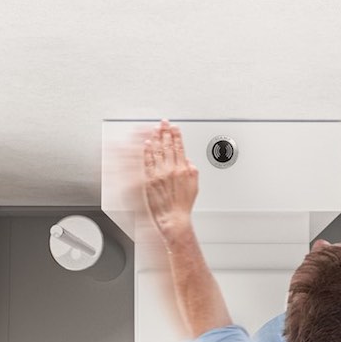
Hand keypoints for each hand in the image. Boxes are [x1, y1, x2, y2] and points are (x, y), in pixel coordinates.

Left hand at [142, 119, 198, 241]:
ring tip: (155, 129)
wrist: (172, 218)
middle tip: (163, 122)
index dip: (177, 135)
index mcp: (183, 169)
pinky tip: (146, 144)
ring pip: (156, 151)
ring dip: (155, 138)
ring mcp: (159, 174)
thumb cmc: (182, 205)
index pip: (180, 147)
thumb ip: (192, 170)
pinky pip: (147, 161)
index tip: (174, 127)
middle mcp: (171, 170)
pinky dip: (146, 151)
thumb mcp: (194, 186)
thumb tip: (187, 160)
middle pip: (167, 145)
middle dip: (165, 131)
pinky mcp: (149, 180)